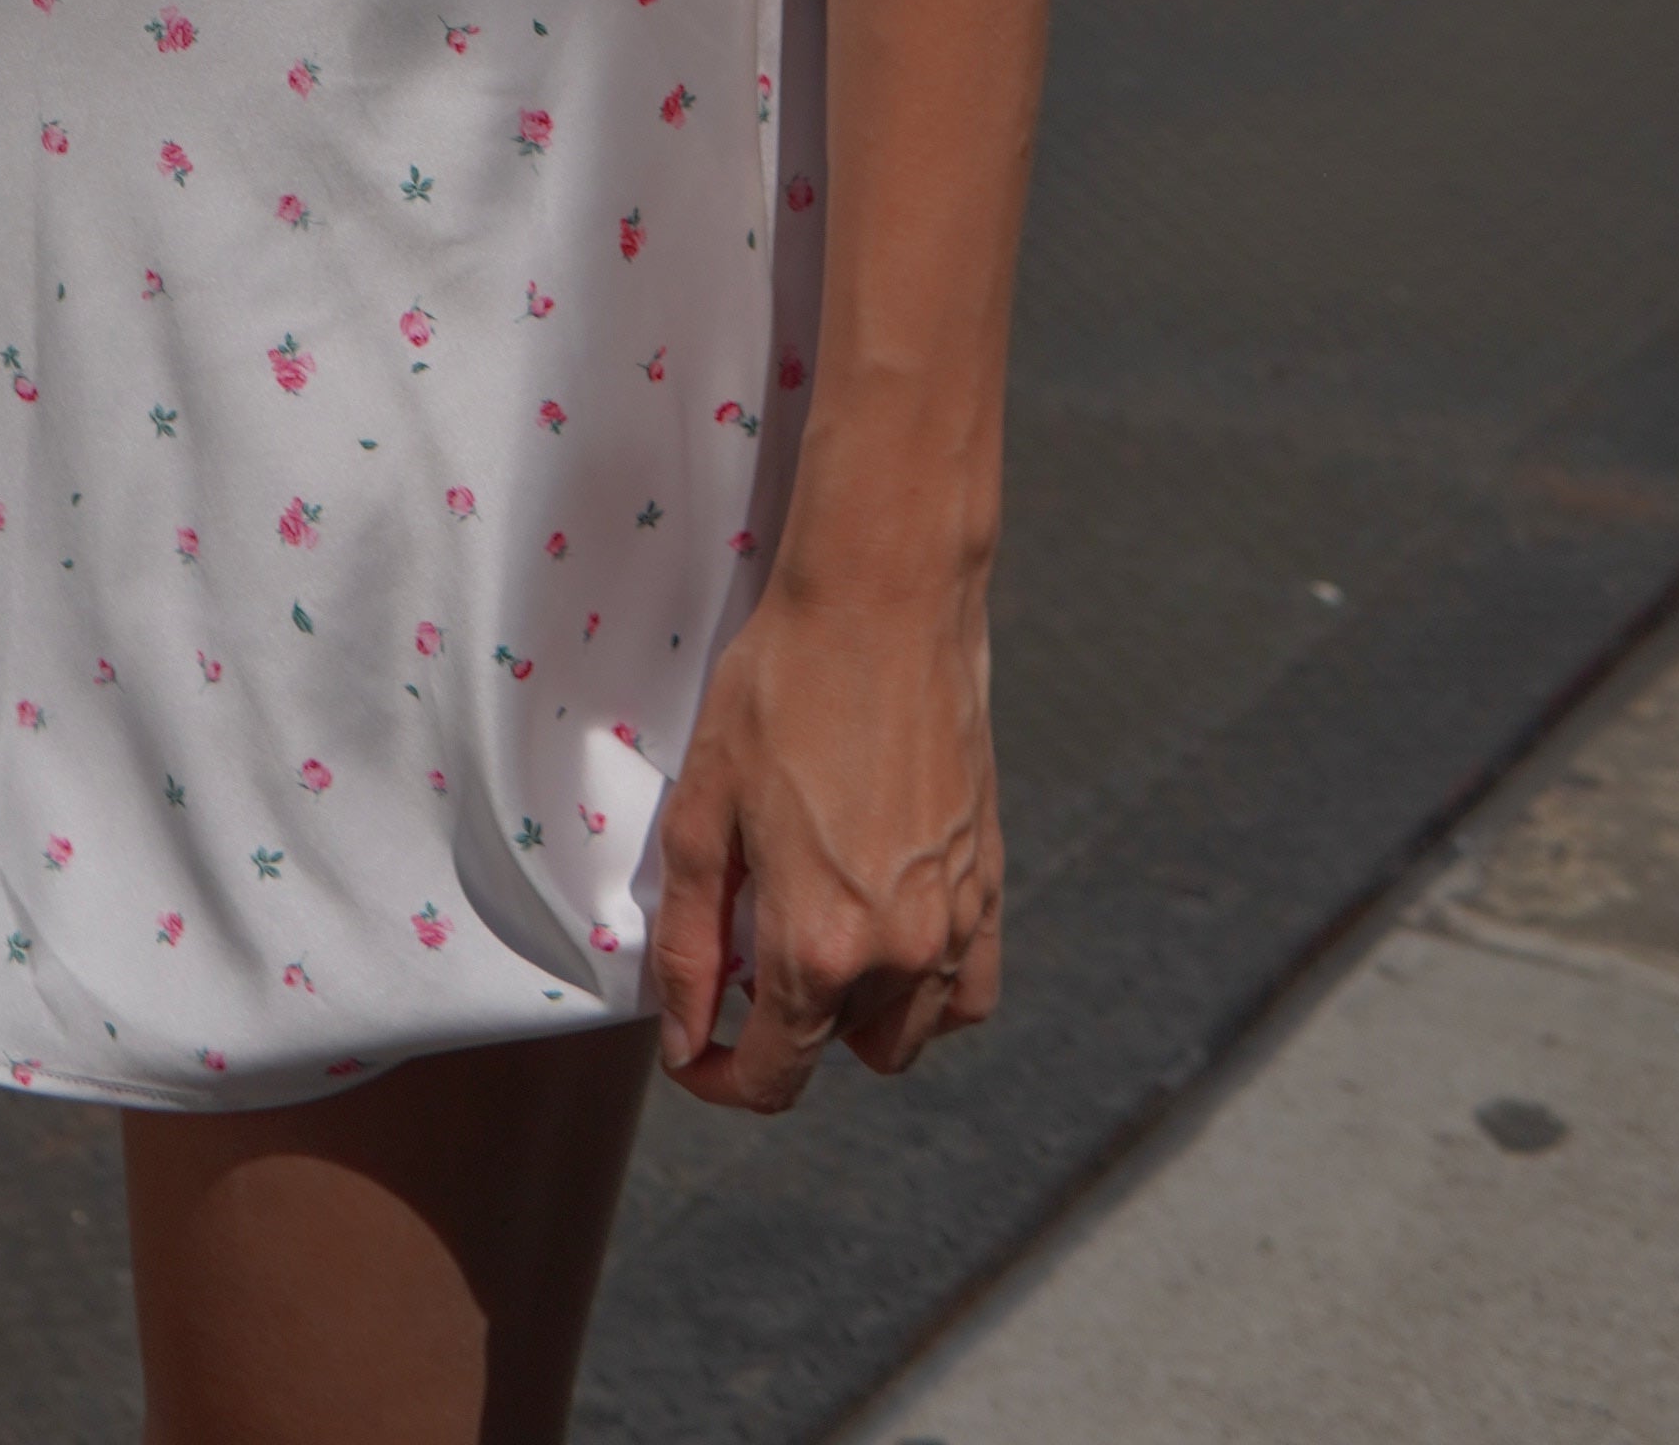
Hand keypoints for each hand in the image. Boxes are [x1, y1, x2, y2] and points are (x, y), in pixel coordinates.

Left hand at [647, 568, 1003, 1117]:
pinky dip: (929, 994)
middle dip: (780, 1027)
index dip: (720, 1078)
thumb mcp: (703, 809)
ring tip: (810, 932)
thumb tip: (688, 1035)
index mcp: (821, 943)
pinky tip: (886, 941)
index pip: (775, 1076)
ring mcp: (958, 921)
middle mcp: (902, 952)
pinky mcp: (990, 882)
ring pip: (906, 1033)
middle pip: (835, 1050)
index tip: (695, 1049)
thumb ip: (690, 939)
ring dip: (853, 1014)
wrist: (883, 602)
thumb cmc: (781, 688)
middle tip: (742, 947)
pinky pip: (968, 992)